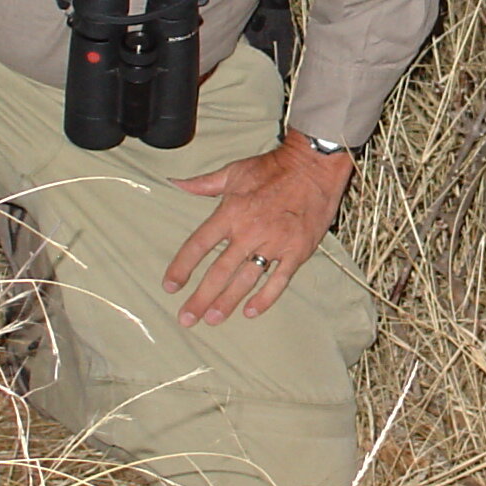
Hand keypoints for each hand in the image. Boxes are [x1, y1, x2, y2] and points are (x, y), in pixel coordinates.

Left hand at [164, 131, 354, 324]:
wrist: (314, 165)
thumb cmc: (273, 168)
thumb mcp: (234, 171)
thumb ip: (204, 184)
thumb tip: (176, 183)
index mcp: (231, 212)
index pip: (199, 245)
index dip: (182, 267)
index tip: (170, 285)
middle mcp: (249, 232)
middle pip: (219, 272)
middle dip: (201, 298)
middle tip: (187, 318)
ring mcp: (274, 244)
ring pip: (246, 280)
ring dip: (227, 302)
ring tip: (212, 319)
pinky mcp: (297, 251)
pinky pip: (279, 280)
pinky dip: (265, 298)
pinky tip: (250, 311)